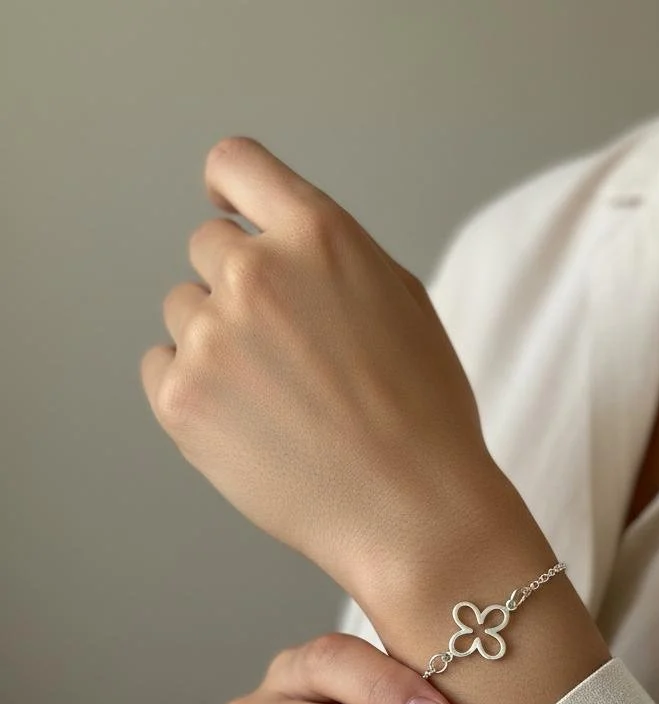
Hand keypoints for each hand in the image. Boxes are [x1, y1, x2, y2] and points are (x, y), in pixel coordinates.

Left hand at [141, 136, 500, 595]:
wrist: (412, 510)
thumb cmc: (424, 416)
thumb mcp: (403, 301)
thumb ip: (332, 257)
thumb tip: (280, 245)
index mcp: (319, 237)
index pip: (237, 165)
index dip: (228, 186)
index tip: (227, 207)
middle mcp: (256, 273)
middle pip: (208, 247)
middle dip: (238, 285)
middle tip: (283, 347)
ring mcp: (212, 337)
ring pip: (184, 311)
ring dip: (217, 339)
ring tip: (276, 396)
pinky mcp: (181, 399)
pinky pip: (161, 366)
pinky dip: (192, 386)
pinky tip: (246, 421)